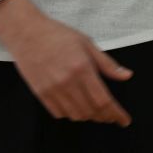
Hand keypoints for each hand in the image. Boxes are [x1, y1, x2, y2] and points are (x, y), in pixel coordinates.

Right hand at [0, 0, 132, 124]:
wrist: (26, 32)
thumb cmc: (57, 34)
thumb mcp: (86, 43)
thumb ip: (107, 63)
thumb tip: (127, 76)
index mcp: (82, 68)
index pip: (104, 101)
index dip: (116, 114)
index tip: (124, 120)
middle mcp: (68, 82)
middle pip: (92, 111)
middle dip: (105, 117)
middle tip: (111, 115)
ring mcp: (53, 89)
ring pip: (76, 116)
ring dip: (89, 116)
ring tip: (94, 110)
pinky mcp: (41, 93)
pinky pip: (59, 114)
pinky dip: (71, 114)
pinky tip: (75, 106)